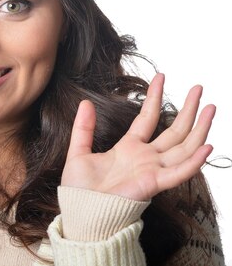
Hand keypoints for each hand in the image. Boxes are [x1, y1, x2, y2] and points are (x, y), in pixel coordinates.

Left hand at [61, 73, 214, 200]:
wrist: (80, 211)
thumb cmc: (80, 189)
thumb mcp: (78, 151)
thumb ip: (83, 128)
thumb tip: (85, 102)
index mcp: (129, 149)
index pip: (147, 118)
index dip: (154, 97)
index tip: (161, 76)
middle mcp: (146, 158)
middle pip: (174, 130)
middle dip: (188, 110)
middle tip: (199, 88)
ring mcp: (153, 170)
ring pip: (183, 147)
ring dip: (199, 128)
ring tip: (210, 108)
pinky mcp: (153, 184)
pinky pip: (178, 172)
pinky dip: (193, 161)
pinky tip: (206, 146)